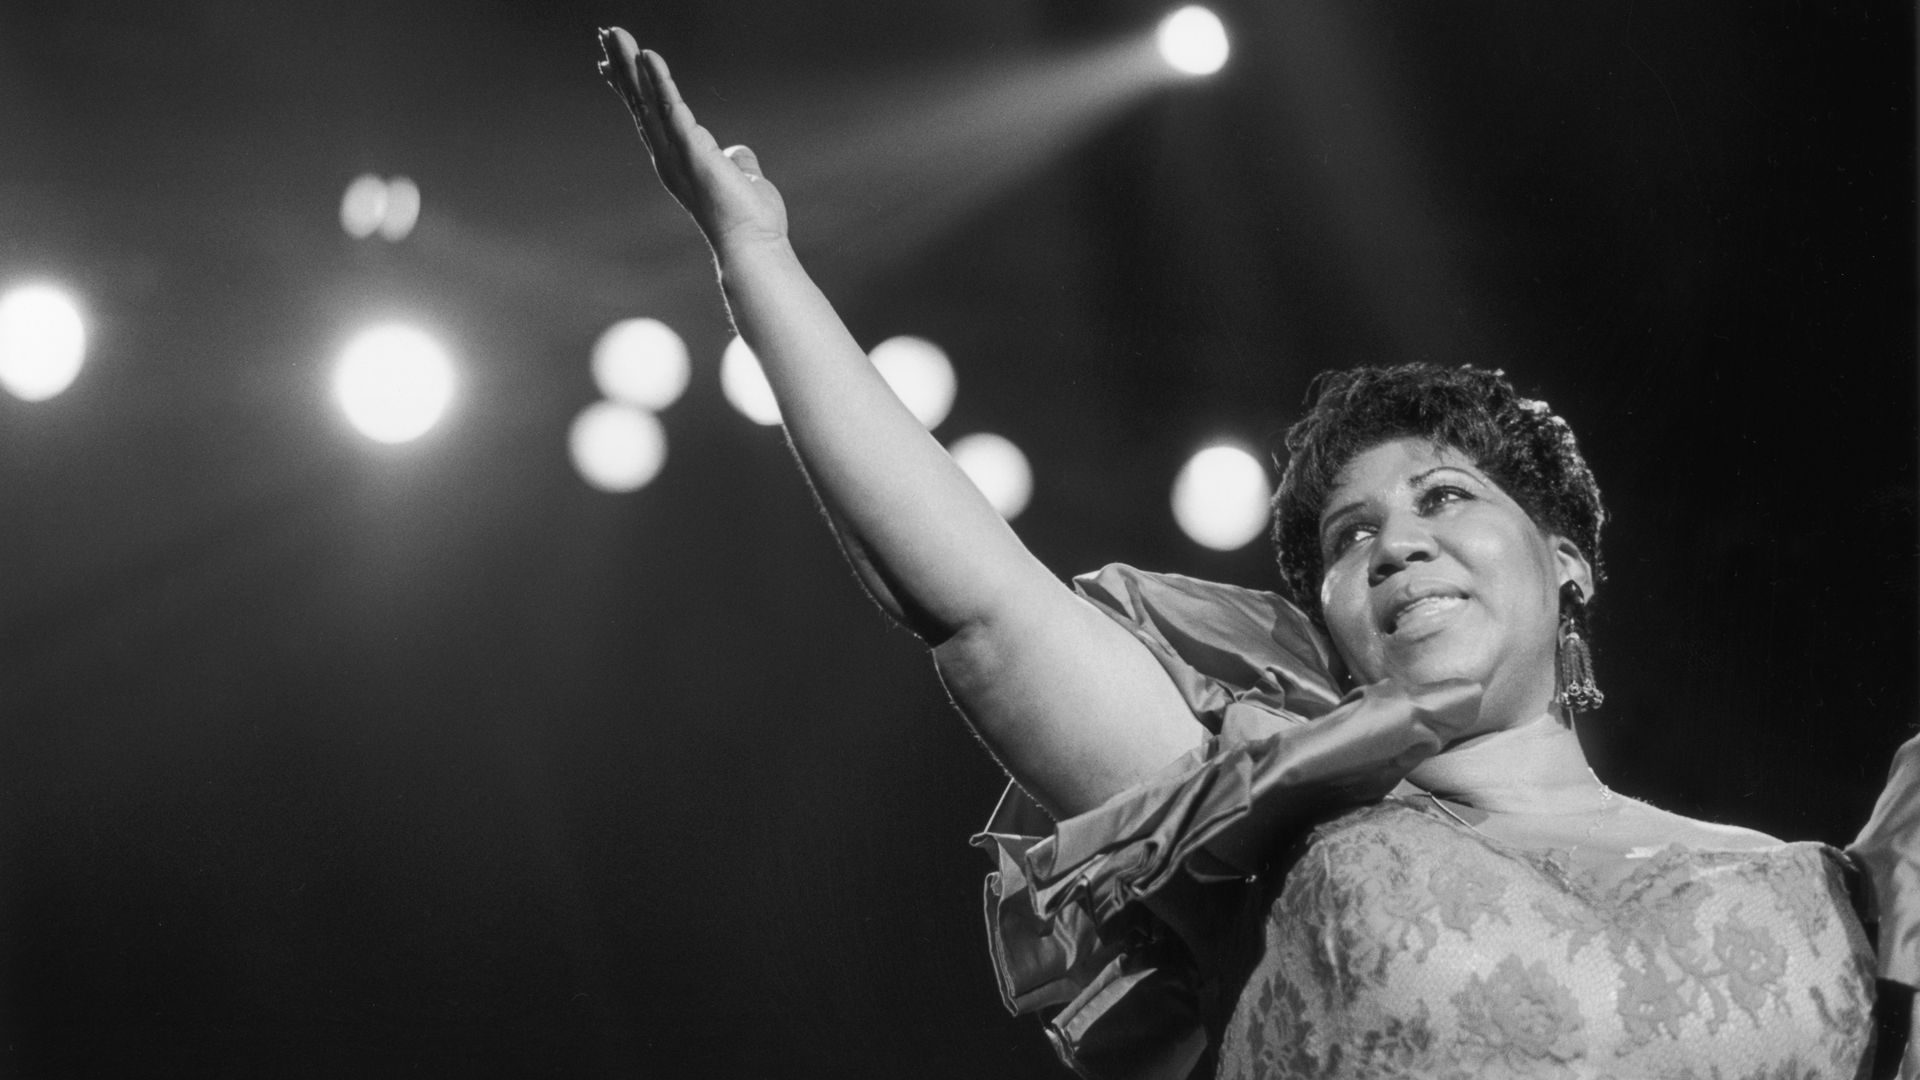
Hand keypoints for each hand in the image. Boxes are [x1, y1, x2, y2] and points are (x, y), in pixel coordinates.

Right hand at [598, 27, 788, 249]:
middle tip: (606, 34)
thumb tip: (737, 153)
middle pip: (640, 102)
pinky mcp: (691, 150)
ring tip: (614, 34)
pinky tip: (648, 56)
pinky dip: (660, 80)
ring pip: (647, 100)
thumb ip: (736, 162)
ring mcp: (676, 153)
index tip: (612, 63)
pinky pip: (672, 107)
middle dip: (623, 67)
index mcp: (678, 160)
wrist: (753, 246)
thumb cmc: (749, 220)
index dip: (633, 87)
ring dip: (631, 65)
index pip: (650, 115)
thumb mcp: (742, 180)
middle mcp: (668, 156)